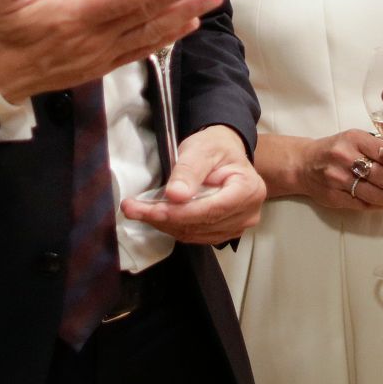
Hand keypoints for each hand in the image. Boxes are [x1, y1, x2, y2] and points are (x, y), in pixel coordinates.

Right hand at [0, 0, 223, 104]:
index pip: (120, 0)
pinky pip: (142, 50)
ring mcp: (102, 55)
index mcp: (73, 18)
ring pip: (150, 33)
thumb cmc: (0, 30)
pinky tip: (189, 23)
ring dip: (183, 14)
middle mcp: (94, 39)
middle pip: (145, 14)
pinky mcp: (103, 65)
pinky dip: (167, 37)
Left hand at [123, 125, 265, 243]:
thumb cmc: (215, 147)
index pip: (211, 210)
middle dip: (164, 218)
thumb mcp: (201, 148)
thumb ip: (188, 170)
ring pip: (195, 234)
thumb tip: (175, 195)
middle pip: (201, 224)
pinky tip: (159, 214)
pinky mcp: (225, 232)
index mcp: (249, 189)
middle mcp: (249, 212)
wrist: (223, 152)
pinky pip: (195, 236)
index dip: (178, 213)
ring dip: (165, 224)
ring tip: (141, 210)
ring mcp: (238, 225)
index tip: (150, 209)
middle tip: (133, 208)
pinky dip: (174, 226)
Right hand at [294, 129, 382, 212]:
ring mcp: (338, 178)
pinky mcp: (333, 196)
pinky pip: (361, 203)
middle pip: (381, 175)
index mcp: (354, 139)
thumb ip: (378, 146)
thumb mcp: (355, 138)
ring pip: (372, 192)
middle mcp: (345, 157)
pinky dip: (378, 206)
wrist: (304, 164)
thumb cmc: (335, 149)